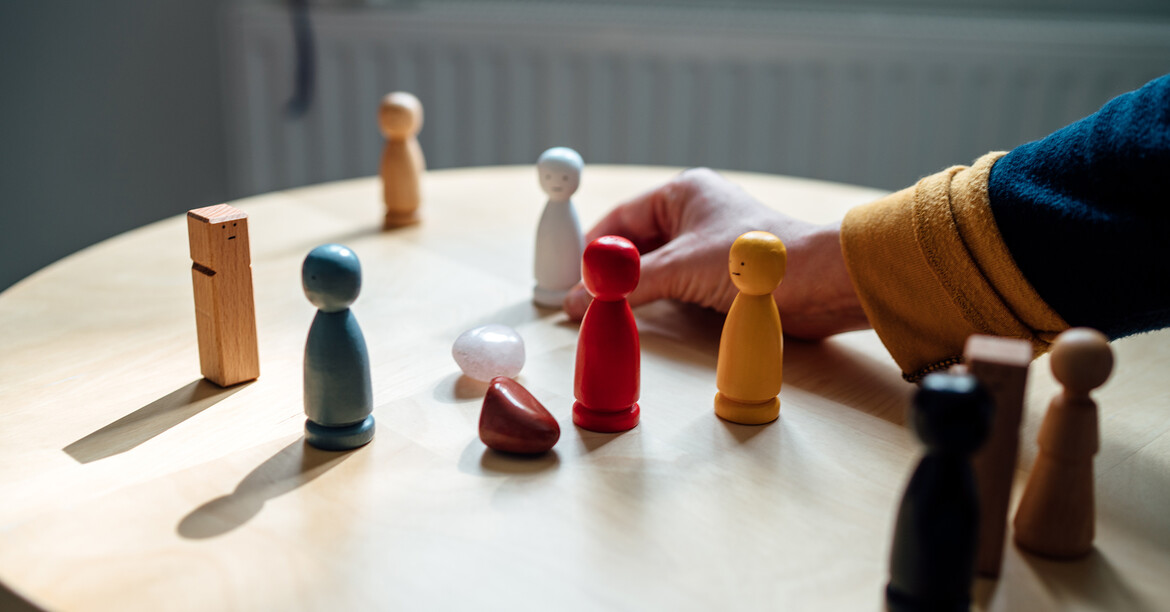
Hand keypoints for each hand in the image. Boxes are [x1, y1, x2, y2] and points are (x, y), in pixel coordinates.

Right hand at [563, 168, 870, 339]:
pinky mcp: (720, 277)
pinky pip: (676, 288)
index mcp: (683, 194)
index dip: (594, 249)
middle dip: (610, 273)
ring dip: (634, 291)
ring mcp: (707, 247)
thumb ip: (627, 284)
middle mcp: (694, 215)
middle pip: (635, 245)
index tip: (571, 277)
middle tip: (581, 300)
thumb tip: (580, 300)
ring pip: (656, 269)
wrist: (819, 283)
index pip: (622, 218)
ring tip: (606, 312)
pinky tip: (640, 318)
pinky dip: (658, 302)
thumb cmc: (755, 259)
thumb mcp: (680, 268)